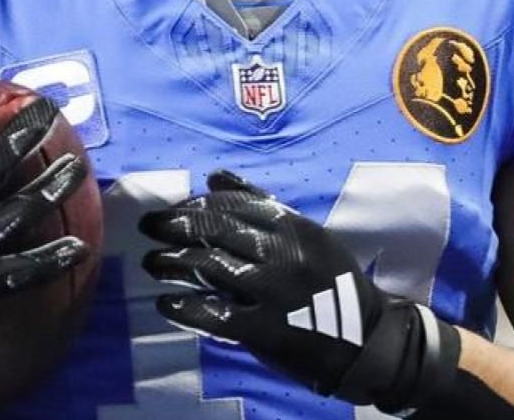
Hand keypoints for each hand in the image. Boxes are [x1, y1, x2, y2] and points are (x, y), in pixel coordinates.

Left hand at [139, 171, 457, 412]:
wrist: (364, 337)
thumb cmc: (331, 281)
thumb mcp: (307, 234)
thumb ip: (262, 205)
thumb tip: (214, 177)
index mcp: (292, 226)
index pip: (231, 205)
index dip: (195, 205)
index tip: (173, 209)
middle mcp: (281, 252)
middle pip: (215, 230)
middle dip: (174, 224)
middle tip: (149, 227)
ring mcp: (272, 291)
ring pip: (210, 267)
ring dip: (171, 262)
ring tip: (151, 262)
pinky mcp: (264, 328)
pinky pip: (215, 314)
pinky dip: (185, 307)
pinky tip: (166, 304)